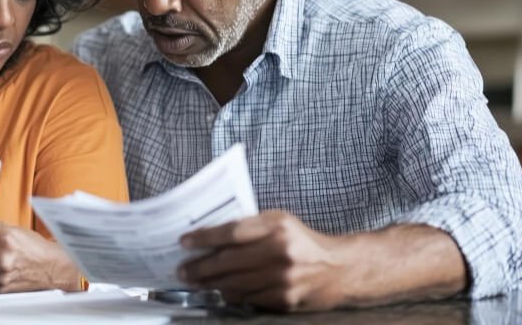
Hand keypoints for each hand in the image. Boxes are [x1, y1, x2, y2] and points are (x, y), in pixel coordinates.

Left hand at [178, 210, 345, 311]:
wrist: (340, 269)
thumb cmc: (303, 241)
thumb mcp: (280, 222)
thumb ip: (250, 227)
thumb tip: (211, 236)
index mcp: (277, 226)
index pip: (232, 232)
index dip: (205, 238)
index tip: (184, 242)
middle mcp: (280, 251)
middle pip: (229, 261)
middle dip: (200, 267)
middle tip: (181, 270)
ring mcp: (282, 278)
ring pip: (235, 283)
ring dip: (210, 284)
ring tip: (193, 281)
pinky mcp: (284, 299)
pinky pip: (248, 298)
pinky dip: (231, 295)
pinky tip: (219, 292)